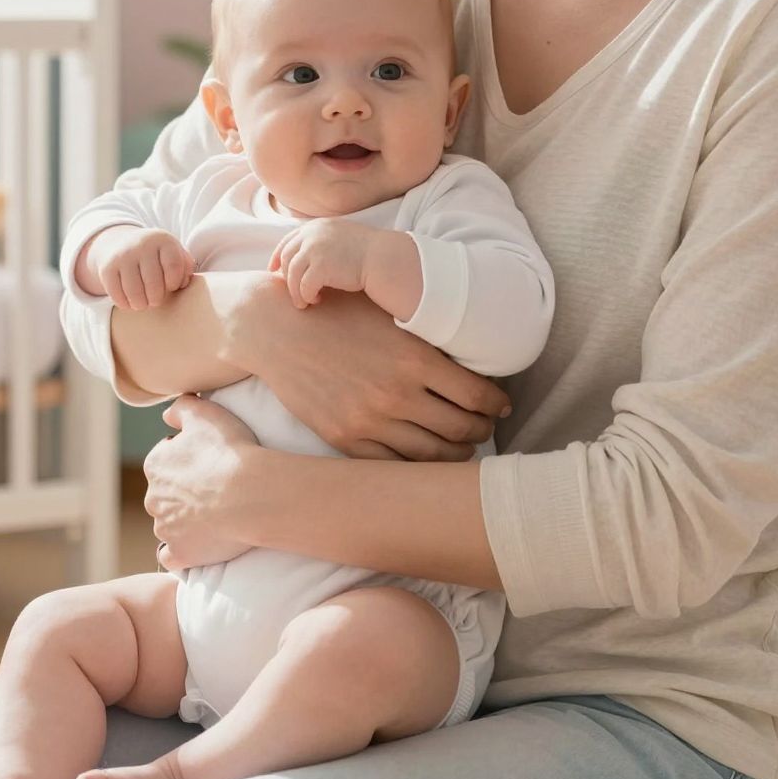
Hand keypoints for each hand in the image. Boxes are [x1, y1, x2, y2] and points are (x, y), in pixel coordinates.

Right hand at [89, 226, 194, 310]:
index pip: (174, 268)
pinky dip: (125, 304)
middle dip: (157, 298)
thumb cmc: (157, 257)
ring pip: (135, 293)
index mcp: (163, 240)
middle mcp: (142, 244)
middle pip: (154, 284)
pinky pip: (118, 296)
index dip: (174, 284)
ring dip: (141, 304)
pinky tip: (129, 301)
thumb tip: (183, 283)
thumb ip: (186, 267)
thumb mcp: (175, 254)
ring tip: (143, 303)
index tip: (171, 286)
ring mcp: (123, 255)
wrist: (121, 244)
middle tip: (155, 299)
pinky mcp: (107, 268)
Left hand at [142, 394, 262, 570]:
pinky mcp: (180, 553)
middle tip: (214, 491)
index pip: (165, 461)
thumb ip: (181, 407)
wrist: (251, 494)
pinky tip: (196, 547)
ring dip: (184, 522)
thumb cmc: (231, 451)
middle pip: (165, 494)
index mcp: (156, 464)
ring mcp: (165, 528)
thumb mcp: (205, 413)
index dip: (187, 460)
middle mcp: (154, 497)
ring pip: (168, 524)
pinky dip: (181, 552)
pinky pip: (172, 556)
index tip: (209, 463)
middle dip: (183, 493)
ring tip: (214, 518)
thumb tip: (167, 414)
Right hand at [231, 276, 512, 461]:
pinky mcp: (344, 439)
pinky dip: (415, 466)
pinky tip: (424, 456)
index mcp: (414, 358)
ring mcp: (369, 421)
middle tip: (486, 428)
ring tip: (461, 447)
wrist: (276, 329)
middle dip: (482, 431)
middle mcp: (396, 394)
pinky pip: (392, 464)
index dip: (497, 405)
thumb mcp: (387, 312)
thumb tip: (472, 357)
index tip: (502, 406)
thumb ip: (427, 337)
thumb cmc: (336, 312)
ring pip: (430, 454)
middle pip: (461, 429)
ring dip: (454, 454)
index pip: (477, 395)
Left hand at [268, 219, 371, 306]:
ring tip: (303, 302)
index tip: (273, 270)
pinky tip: (316, 300)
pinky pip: (304, 286)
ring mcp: (315, 249)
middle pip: (286, 258)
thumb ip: (322, 241)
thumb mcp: (340, 237)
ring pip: (291, 274)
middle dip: (286, 278)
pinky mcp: (320, 267)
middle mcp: (312, 234)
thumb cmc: (366, 252)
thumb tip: (306, 259)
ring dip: (295, 291)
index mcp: (316, 226)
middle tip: (294, 293)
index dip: (277, 257)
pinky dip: (306, 296)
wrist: (383, 258)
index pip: (287, 241)